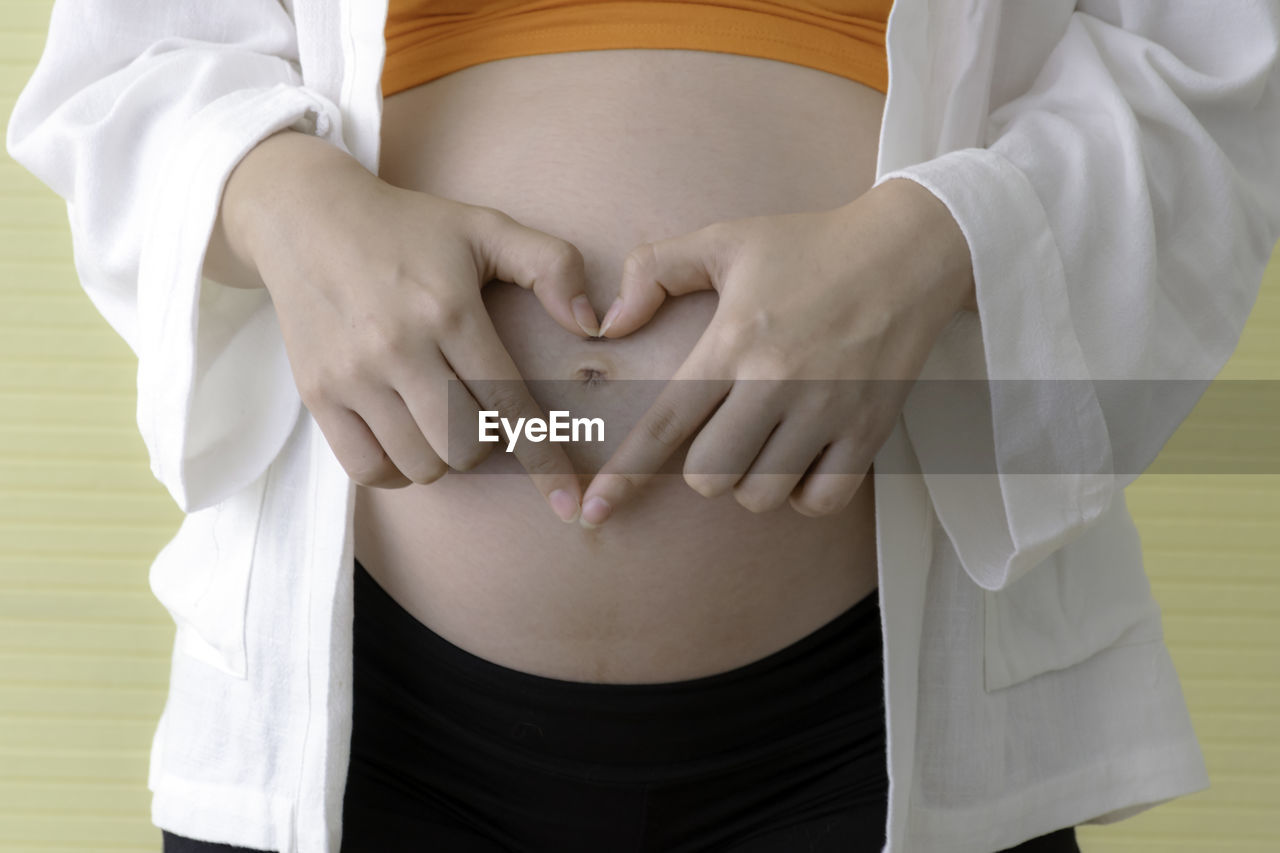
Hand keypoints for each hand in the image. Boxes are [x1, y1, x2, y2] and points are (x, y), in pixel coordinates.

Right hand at [214, 131, 599, 522]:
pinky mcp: (317, 394)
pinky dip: (396, 469)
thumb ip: (552, 267)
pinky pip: (367, 469)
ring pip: (421, 465)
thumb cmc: (409, 229)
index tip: (567, 500)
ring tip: (440, 419)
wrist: (306, 219)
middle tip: (478, 412)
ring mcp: (353, 375)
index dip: (546, 457)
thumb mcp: (486, 228)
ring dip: (443, 457)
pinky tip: (405, 439)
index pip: (509, 405)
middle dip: (487, 445)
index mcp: (449, 311)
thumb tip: (593, 324)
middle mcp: (399, 348)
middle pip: (466, 447)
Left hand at [578, 178, 975, 525]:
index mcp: (733, 342)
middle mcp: (776, 382)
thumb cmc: (809, 246)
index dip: (625, 474)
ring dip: (751, 483)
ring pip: (760, 496)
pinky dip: (803, 494)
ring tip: (764, 444)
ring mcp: (827, 411)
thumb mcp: (725, 239)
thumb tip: (608, 325)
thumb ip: (654, 271)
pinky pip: (819, 500)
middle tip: (724, 433)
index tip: (594, 510)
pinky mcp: (870, 431)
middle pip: (709, 476)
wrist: (909, 251)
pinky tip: (802, 461)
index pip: (665, 425)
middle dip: (703, 468)